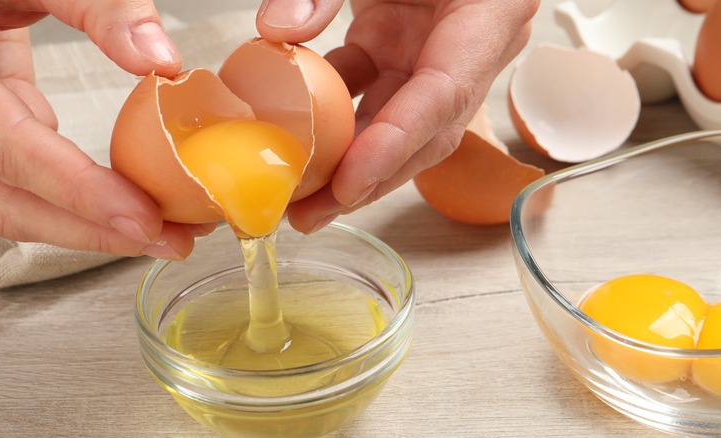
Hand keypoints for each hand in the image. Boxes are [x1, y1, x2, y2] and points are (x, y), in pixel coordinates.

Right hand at [0, 0, 202, 259]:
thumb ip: (97, 2)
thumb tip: (161, 62)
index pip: (5, 146)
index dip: (75, 189)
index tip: (141, 217)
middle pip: (5, 198)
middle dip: (91, 229)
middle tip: (169, 240)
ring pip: (13, 197)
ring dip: (87, 220)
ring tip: (160, 229)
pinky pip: (23, 172)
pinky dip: (76, 190)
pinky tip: (127, 195)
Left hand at [256, 0, 539, 232]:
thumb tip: (275, 32)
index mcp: (489, 14)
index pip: (445, 92)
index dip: (397, 143)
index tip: (348, 183)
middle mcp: (472, 48)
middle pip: (424, 131)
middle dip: (367, 180)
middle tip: (309, 216)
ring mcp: (436, 55)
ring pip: (397, 126)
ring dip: (348, 164)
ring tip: (298, 203)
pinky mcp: (403, 52)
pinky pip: (370, 96)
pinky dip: (332, 123)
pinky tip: (295, 146)